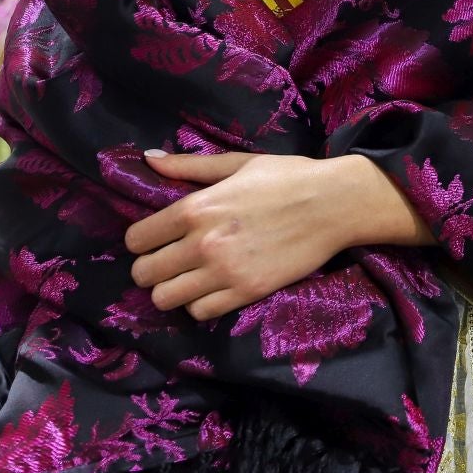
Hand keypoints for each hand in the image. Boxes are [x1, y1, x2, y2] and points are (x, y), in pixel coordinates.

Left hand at [126, 150, 431, 321]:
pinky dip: (200, 304)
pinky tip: (212, 289)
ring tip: (188, 280)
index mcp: (196, 207)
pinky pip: (200, 312)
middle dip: (150, 269)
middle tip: (169, 263)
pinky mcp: (247, 291)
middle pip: (144, 274)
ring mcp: (224, 271)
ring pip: (165, 298)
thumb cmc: (287, 177)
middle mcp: (203, 242)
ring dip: (172, 290)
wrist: (334, 203)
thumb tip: (147, 160)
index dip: (141, 242)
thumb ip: (188, 165)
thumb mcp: (237, 162)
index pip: (137, 239)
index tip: (155, 241)